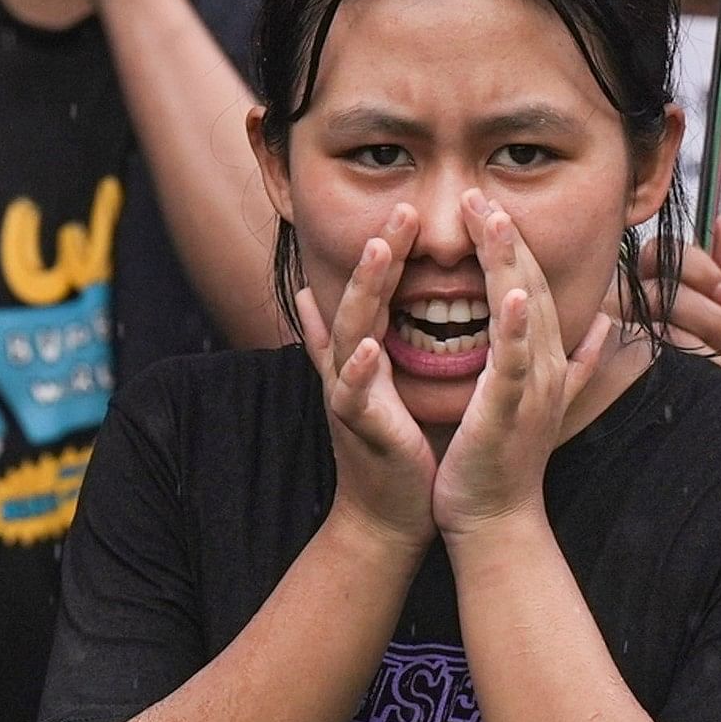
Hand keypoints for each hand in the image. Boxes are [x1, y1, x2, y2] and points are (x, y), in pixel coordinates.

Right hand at [296, 203, 438, 546]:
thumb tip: (310, 298)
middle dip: (378, 253)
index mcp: (363, 354)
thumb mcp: (371, 381)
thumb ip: (352, 339)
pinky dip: (359, 369)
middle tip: (402, 208)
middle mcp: (348, 367)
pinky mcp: (358, 429)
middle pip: (357, 298)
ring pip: (348, 333)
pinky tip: (370, 347)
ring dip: (363, 291)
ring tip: (380, 251)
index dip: (387, 249)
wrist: (388, 515)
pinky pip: (353, 395)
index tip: (410, 206)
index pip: (373, 290)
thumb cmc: (393, 446)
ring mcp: (348, 396)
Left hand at [433, 192, 613, 537]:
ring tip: (490, 215)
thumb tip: (604, 323)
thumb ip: (578, 360)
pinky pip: (515, 363)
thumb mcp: (544, 398)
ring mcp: (533, 387)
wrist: (497, 521)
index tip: (489, 202)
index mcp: (548, 359)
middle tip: (479, 190)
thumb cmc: (504, 461)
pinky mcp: (511, 411)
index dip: (515, 243)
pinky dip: (516, 327)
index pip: (533, 287)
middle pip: (530, 286)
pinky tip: (512, 294)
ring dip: (509, 262)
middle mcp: (548, 366)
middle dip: (507, 236)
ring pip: (525, 312)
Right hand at [628, 214, 720, 369]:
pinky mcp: (614, 368)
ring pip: (663, 321)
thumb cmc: (700, 361)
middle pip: (662, 288)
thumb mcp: (713, 314)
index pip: (661, 252)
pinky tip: (718, 370)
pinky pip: (660, 353)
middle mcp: (618, 304)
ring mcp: (613, 335)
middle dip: (709, 314)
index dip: (699, 268)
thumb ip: (716, 271)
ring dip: (709, 341)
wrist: (698, 416)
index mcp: (640, 282)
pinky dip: (700, 361)